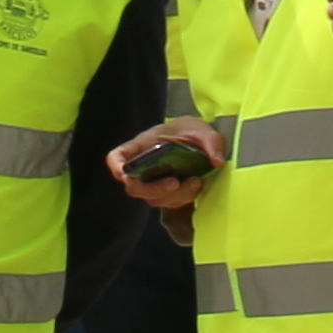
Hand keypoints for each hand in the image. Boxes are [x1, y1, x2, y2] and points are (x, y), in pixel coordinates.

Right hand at [109, 116, 224, 211]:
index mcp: (142, 146)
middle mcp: (143, 167)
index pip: (117, 158)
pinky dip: (183, 198)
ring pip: (152, 199)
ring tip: (196, 182)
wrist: (199, 143)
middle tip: (174, 183)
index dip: (117, 167)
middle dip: (153, 189)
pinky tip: (197, 185)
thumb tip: (216, 162)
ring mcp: (154, 182)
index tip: (126, 174)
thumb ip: (211, 142)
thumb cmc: (192, 132)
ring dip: (174, 196)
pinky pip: (169, 202)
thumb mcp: (203, 130)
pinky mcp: (167, 193)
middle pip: (134, 187)